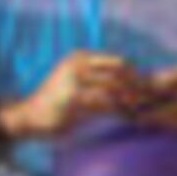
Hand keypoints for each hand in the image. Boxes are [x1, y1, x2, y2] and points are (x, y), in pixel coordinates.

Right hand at [8, 51, 142, 142]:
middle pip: (120, 72)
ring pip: (115, 88)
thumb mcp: (76, 81)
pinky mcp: (74, 99)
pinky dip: (119, 111)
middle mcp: (78, 64)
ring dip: (130, 101)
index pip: (119, 62)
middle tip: (146, 102)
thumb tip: (130, 83)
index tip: (145, 91)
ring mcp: (75, 81)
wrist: (29, 116)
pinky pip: (105, 104)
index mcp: (80, 57)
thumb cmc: (57, 101)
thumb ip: (97, 78)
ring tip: (139, 110)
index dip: (135, 76)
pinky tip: (127, 118)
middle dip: (137, 87)